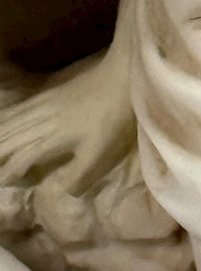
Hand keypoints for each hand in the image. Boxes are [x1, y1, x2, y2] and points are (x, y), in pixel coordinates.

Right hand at [0, 51, 132, 196]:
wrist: (119, 78)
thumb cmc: (112, 119)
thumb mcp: (99, 152)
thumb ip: (75, 174)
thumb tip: (50, 192)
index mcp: (53, 138)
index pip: (23, 157)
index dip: (10, 172)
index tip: (1, 183)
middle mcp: (42, 122)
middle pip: (11, 139)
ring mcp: (43, 106)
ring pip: (12, 123)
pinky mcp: (48, 94)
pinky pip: (19, 108)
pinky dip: (6, 118)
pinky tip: (2, 121)